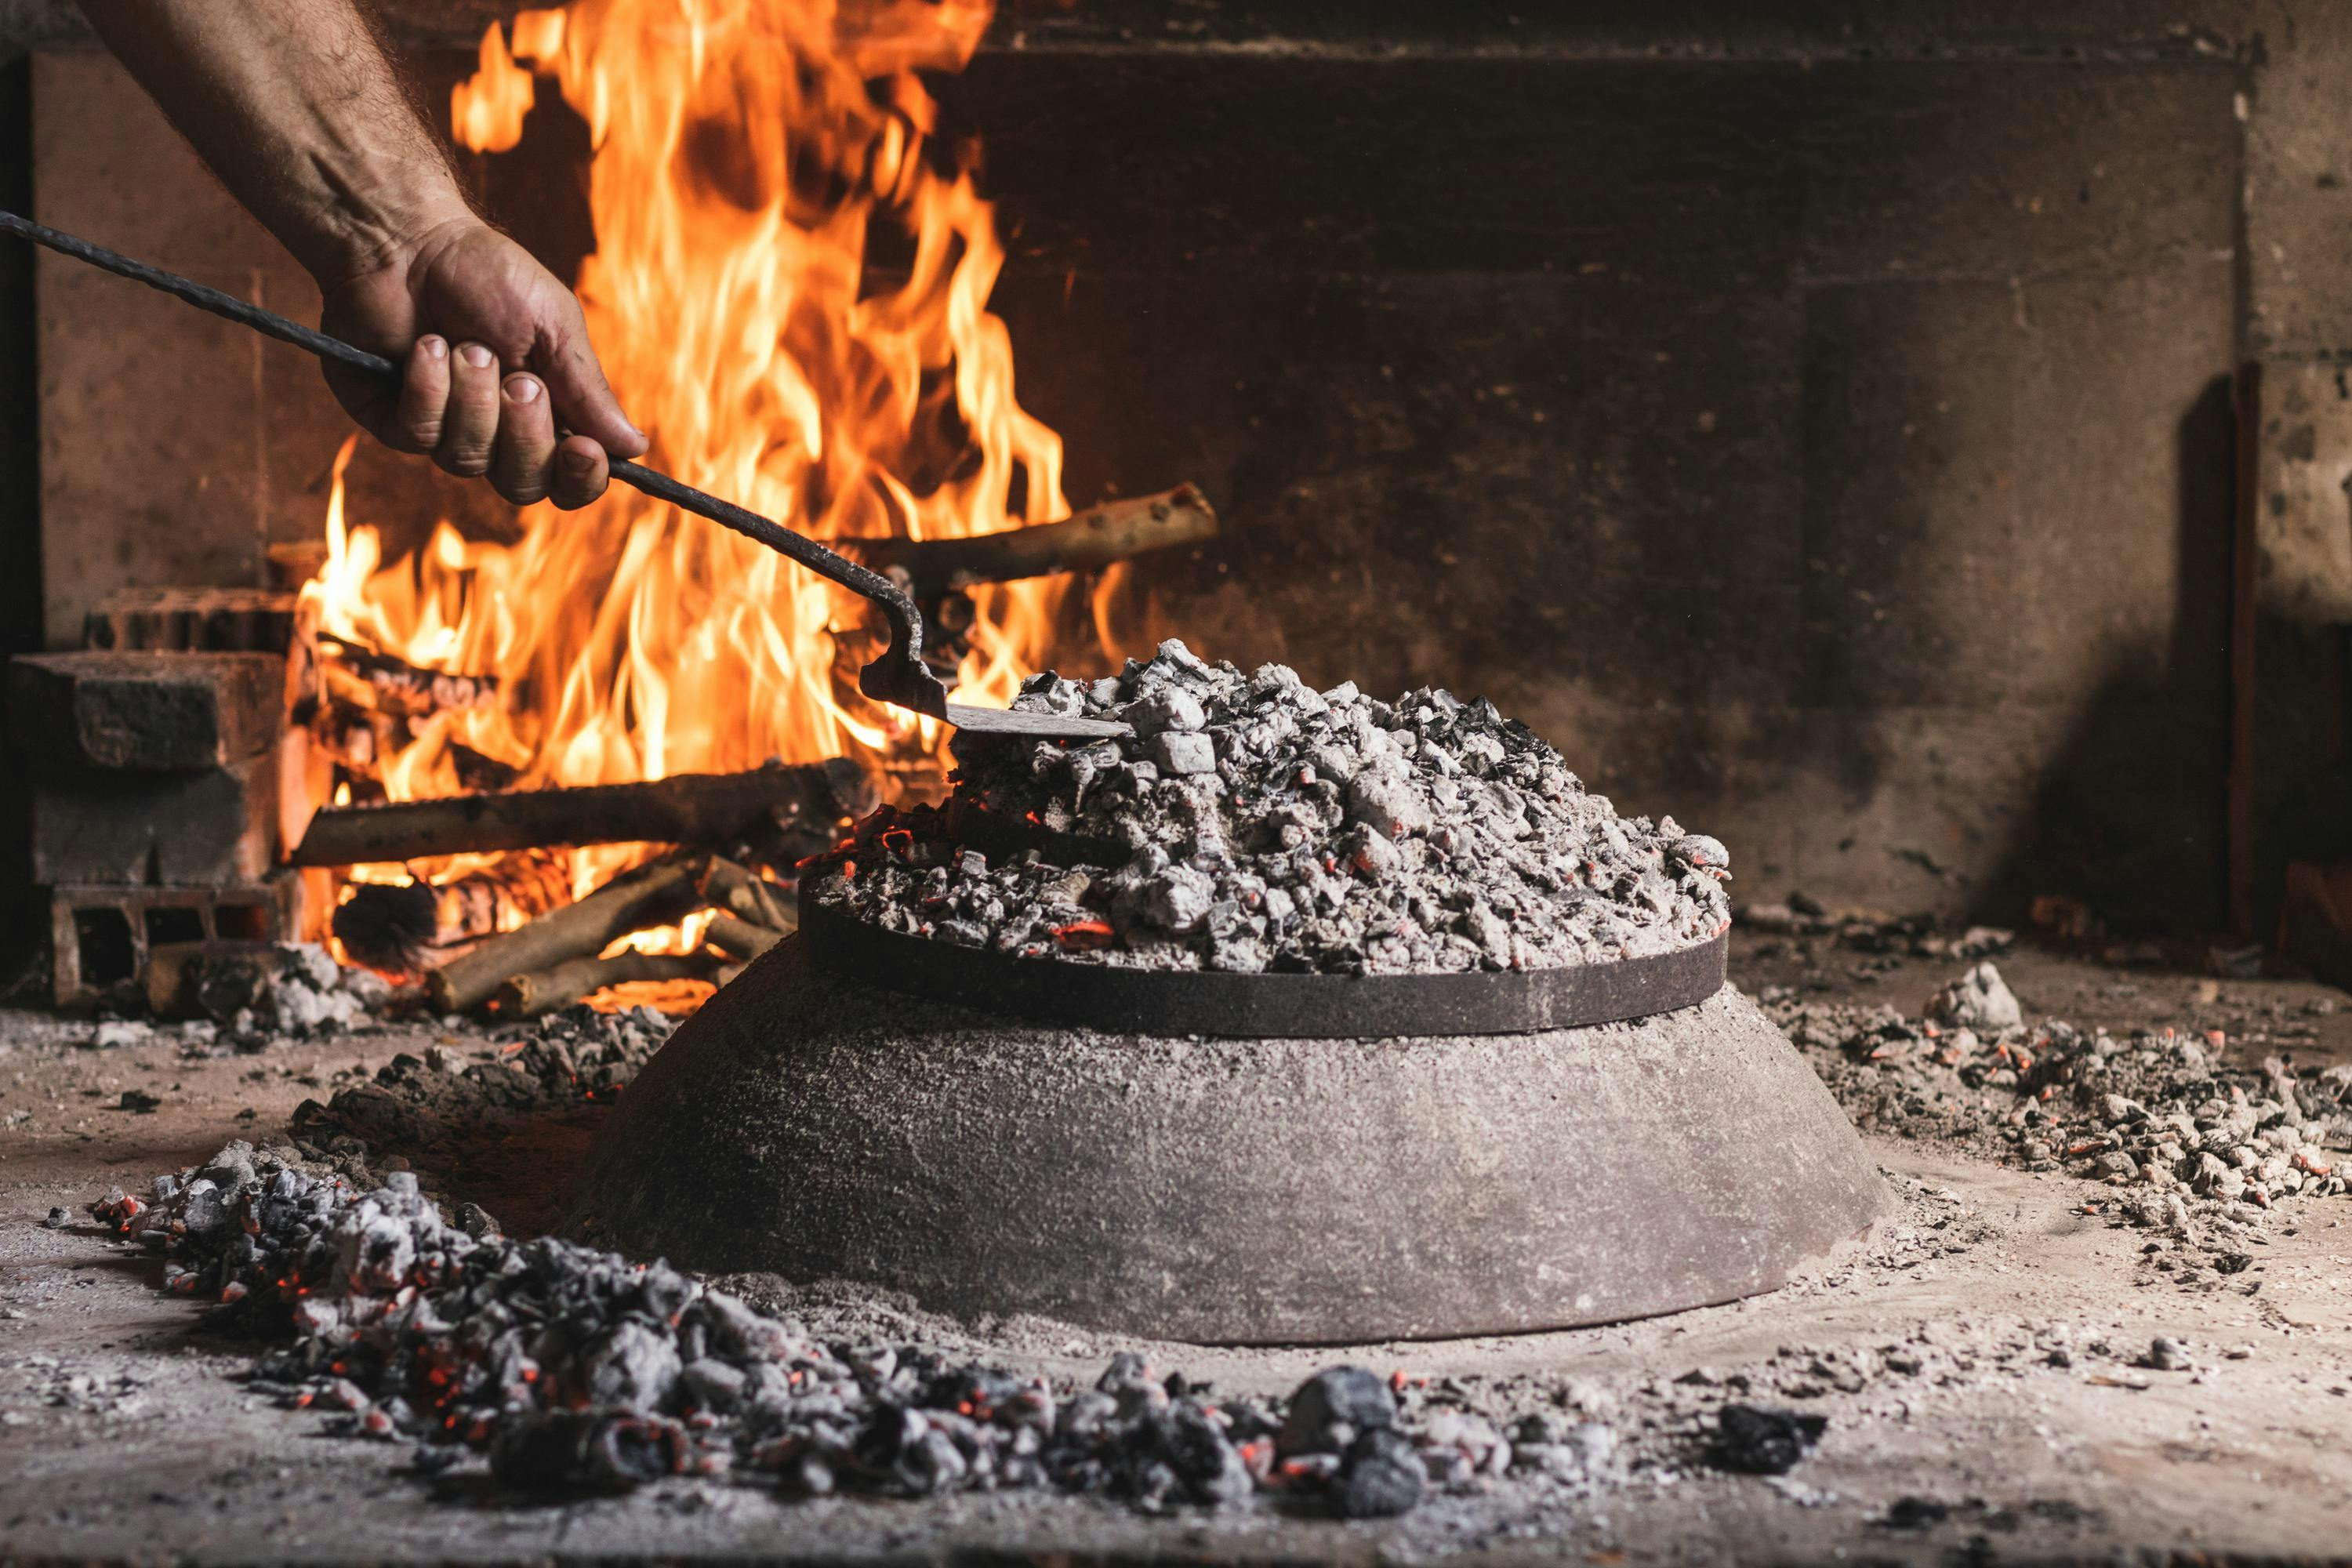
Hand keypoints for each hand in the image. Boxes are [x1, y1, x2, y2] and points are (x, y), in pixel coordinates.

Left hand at [316, 214, 645, 507]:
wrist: (405, 241)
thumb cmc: (485, 274)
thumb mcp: (553, 326)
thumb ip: (588, 391)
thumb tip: (635, 447)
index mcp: (546, 414)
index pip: (570, 480)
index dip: (580, 477)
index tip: (582, 447)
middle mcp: (496, 434)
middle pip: (523, 485)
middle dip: (524, 432)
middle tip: (519, 379)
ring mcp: (444, 431)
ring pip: (468, 461)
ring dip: (473, 398)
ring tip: (465, 344)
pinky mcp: (394, 421)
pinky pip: (419, 435)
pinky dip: (429, 387)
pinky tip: (425, 347)